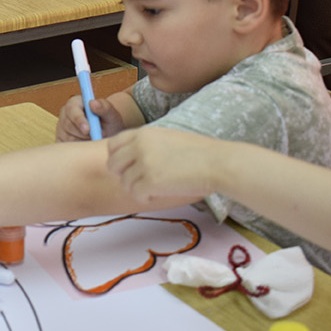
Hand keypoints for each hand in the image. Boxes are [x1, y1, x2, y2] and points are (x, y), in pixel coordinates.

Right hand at [56, 95, 126, 140]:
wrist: (108, 134)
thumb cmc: (109, 122)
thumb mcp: (111, 114)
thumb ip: (104, 107)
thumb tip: (92, 103)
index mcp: (75, 103)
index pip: (72, 110)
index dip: (79, 120)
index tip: (88, 130)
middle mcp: (65, 114)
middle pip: (69, 126)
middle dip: (84, 134)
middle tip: (98, 137)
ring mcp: (61, 128)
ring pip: (68, 138)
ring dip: (83, 142)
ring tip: (95, 139)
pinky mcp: (61, 140)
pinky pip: (67, 147)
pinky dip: (78, 149)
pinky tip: (87, 145)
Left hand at [105, 127, 226, 204]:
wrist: (217, 162)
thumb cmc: (199, 151)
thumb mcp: (167, 137)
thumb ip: (146, 144)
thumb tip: (128, 158)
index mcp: (143, 133)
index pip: (113, 145)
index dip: (117, 157)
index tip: (127, 166)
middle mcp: (139, 146)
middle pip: (113, 164)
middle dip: (124, 175)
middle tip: (140, 180)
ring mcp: (144, 164)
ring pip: (125, 182)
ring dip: (138, 188)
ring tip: (156, 187)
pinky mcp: (151, 182)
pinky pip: (136, 194)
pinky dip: (145, 197)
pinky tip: (158, 194)